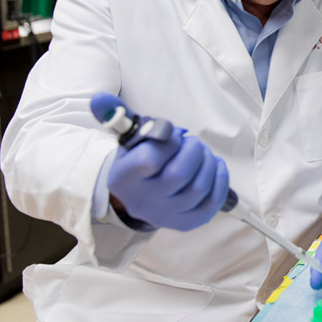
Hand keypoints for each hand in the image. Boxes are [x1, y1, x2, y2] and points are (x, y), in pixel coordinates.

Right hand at [107, 127, 229, 230]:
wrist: (137, 195)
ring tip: (201, 153)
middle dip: (193, 151)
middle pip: (179, 175)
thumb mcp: (126, 138)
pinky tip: (214, 166)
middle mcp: (143, 201)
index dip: (168, 142)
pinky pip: (213, 203)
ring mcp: (166, 214)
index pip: (150, 159)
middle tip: (192, 142)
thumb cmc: (136, 161)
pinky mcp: (186, 222)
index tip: (172, 135)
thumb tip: (101, 99)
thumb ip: (116, 115)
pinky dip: (220, 179)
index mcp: (123, 178)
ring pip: (199, 188)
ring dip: (208, 162)